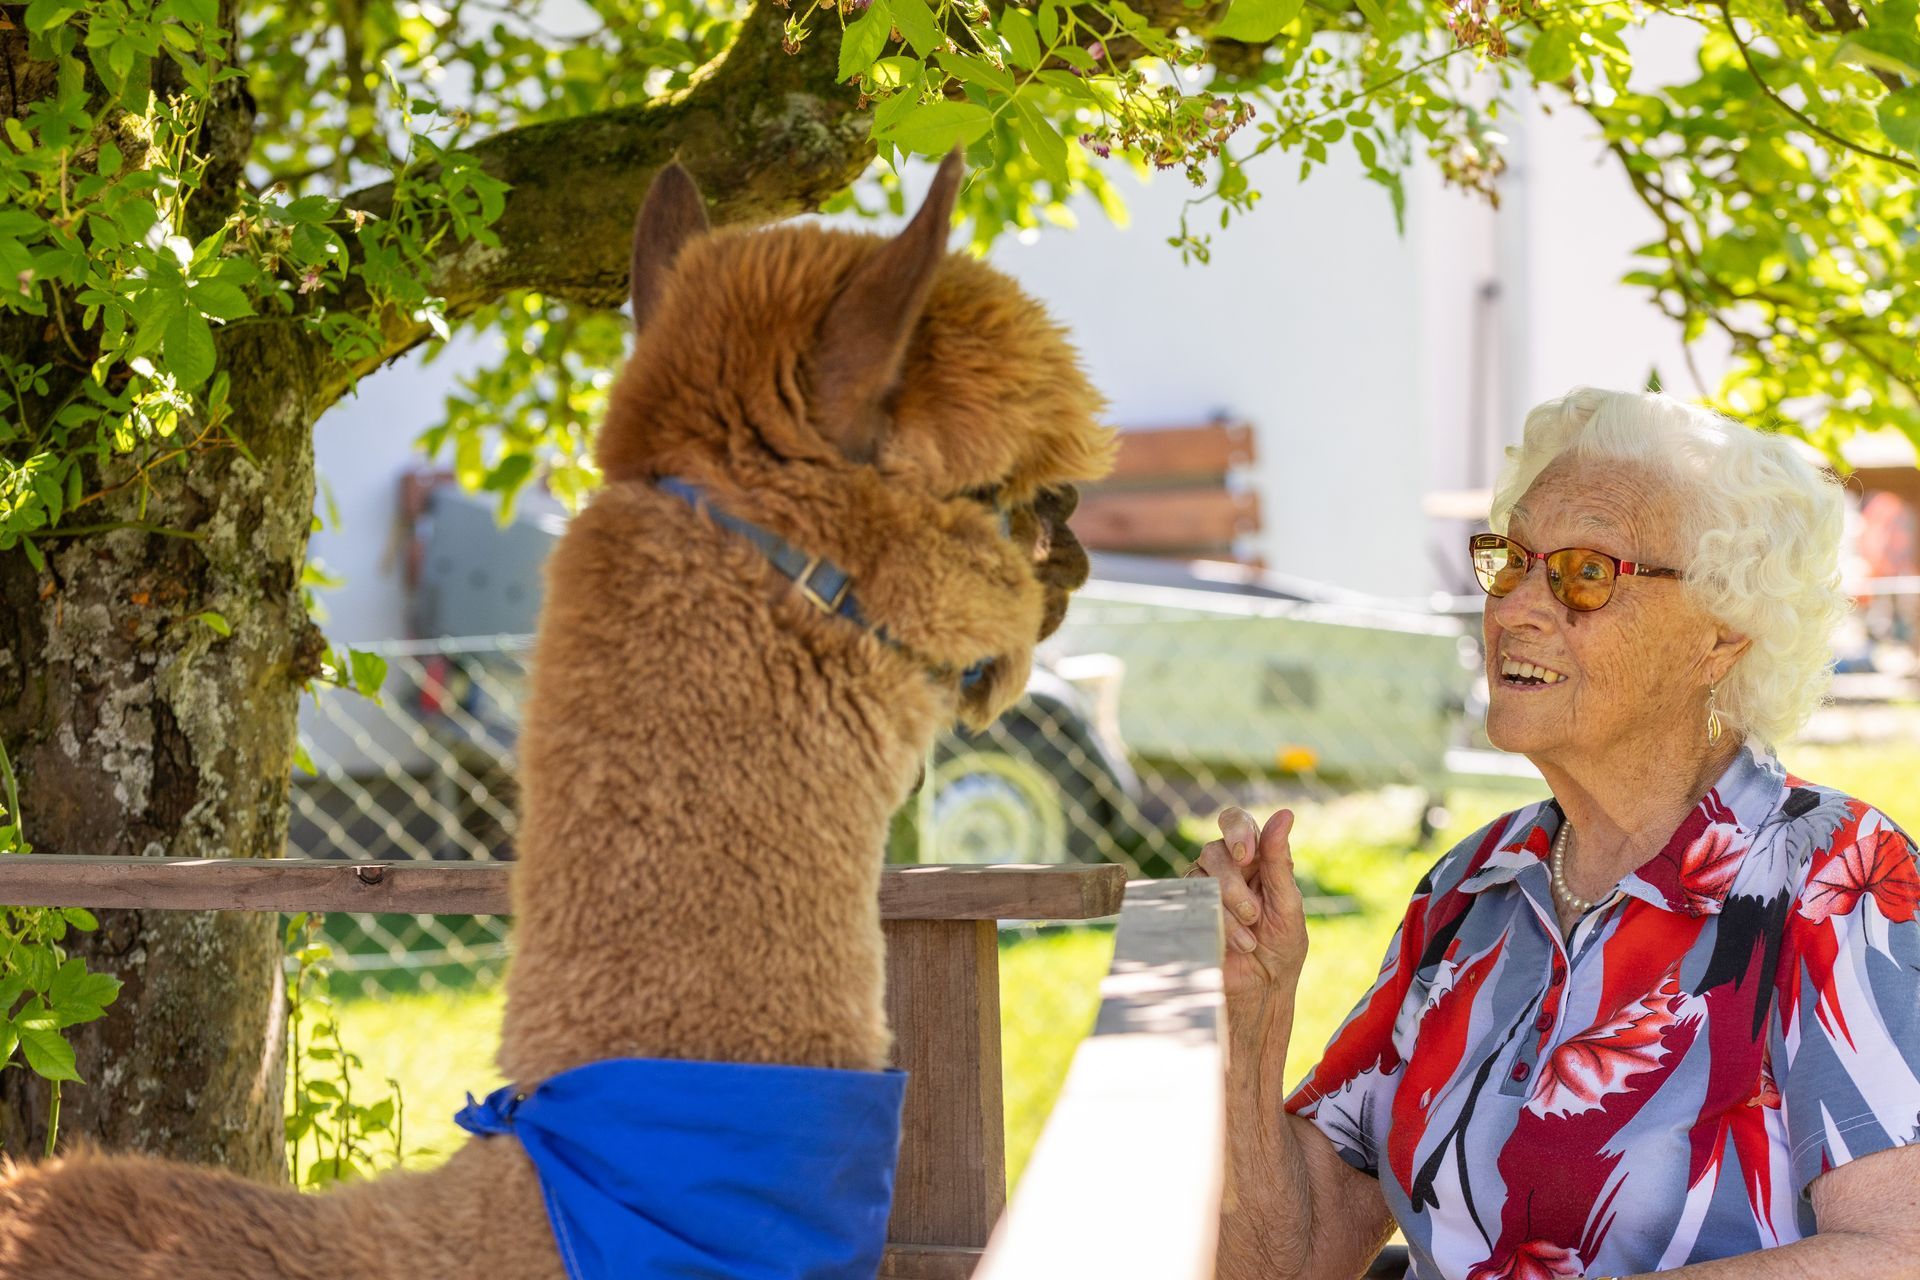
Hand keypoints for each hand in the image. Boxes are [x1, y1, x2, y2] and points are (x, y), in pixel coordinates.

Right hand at [1188, 807, 1307, 1006]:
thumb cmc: (1282, 947)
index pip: (1235, 821)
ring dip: (1226, 908)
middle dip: (1233, 883)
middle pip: (1213, 852)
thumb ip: (1279, 860)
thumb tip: (1285, 813)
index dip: (1236, 830)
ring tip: (1249, 938)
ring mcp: (1203, 890)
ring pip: (1198, 877)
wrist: (1263, 989)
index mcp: (1254, 858)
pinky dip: (1215, 923)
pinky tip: (1235, 943)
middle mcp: (1225, 868)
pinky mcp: (1188, 913)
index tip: (1246, 854)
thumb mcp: (1287, 904)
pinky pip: (1188, 904)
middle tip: (1254, 914)